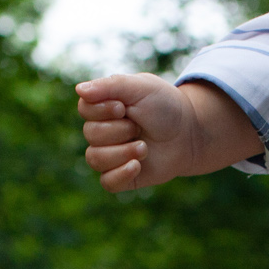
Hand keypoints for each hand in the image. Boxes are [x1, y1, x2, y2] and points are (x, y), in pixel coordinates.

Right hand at [78, 73, 253, 193]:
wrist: (190, 133)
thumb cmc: (165, 106)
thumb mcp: (140, 87)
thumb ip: (110, 86)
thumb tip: (79, 89)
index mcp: (103, 106)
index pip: (84, 109)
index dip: (103, 110)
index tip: (124, 108)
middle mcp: (103, 131)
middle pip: (90, 134)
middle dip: (119, 131)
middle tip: (139, 127)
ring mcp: (110, 155)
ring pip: (95, 159)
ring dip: (123, 152)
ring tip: (144, 147)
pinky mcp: (122, 176)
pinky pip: (107, 182)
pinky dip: (121, 174)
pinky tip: (137, 166)